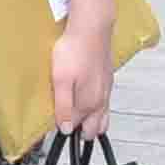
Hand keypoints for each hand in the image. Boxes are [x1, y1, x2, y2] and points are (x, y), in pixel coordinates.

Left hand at [44, 1, 119, 143]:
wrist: (91, 29)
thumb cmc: (73, 52)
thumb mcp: (61, 81)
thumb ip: (64, 106)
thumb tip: (65, 128)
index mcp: (89, 103)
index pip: (77, 127)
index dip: (66, 130)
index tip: (57, 133)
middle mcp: (101, 99)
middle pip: (95, 126)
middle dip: (85, 133)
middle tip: (74, 135)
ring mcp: (106, 89)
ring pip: (103, 115)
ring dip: (94, 122)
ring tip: (83, 127)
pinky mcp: (107, 78)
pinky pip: (105, 101)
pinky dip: (98, 109)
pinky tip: (91, 104)